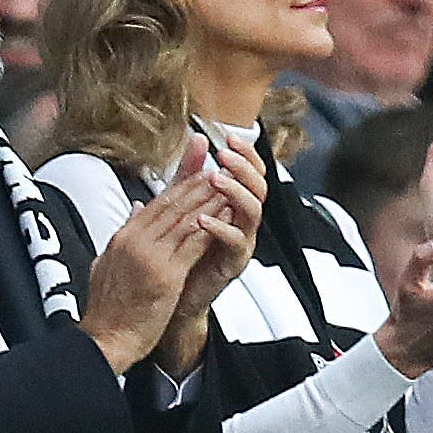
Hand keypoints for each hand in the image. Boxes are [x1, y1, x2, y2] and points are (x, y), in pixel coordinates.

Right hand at [79, 136, 219, 373]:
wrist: (105, 338)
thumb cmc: (107, 309)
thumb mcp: (106, 264)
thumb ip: (123, 236)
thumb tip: (133, 214)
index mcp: (122, 238)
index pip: (155, 202)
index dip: (178, 181)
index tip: (194, 167)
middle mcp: (134, 241)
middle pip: (171, 204)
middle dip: (197, 183)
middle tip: (216, 166)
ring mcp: (150, 256)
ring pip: (184, 219)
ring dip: (208, 199)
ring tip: (225, 185)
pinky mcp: (165, 274)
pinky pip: (193, 244)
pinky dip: (210, 226)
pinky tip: (223, 216)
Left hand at [154, 136, 267, 375]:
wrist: (173, 295)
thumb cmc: (180, 249)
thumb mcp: (182, 206)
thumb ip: (189, 176)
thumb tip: (195, 140)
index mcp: (233, 206)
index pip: (250, 174)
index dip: (244, 155)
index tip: (226, 137)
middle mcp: (243, 222)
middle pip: (259, 188)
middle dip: (244, 169)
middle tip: (225, 156)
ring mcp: (241, 243)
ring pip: (253, 213)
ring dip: (236, 193)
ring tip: (216, 179)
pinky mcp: (232, 264)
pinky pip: (236, 244)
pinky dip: (222, 229)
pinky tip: (203, 219)